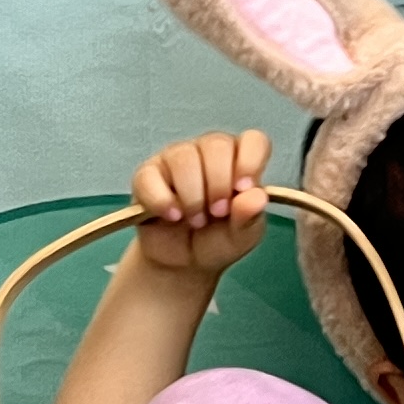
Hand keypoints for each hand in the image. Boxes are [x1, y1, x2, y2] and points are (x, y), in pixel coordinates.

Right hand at [129, 130, 273, 280]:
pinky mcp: (146, 176)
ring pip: (184, 158)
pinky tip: (172, 216)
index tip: (243, 188)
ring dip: (193, 195)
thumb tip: (256, 197)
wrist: (182, 263)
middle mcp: (208, 152)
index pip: (253, 140)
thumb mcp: (241, 237)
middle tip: (217, 213)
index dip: (250, 161)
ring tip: (196, 221)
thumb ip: (250, 217)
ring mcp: (175, 160)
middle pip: (217, 145)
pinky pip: (150, 177)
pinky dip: (162, 200)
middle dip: (219, 184)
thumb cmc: (216, 240)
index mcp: (239, 161)